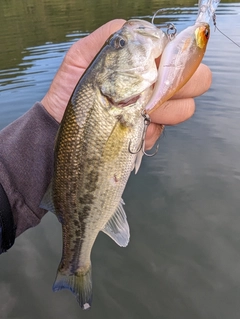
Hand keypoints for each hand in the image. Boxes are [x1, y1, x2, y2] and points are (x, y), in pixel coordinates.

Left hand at [41, 19, 211, 148]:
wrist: (61, 122)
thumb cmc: (70, 87)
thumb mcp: (83, 55)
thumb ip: (112, 36)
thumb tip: (144, 33)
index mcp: (146, 63)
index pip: (184, 54)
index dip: (177, 61)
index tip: (156, 70)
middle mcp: (156, 85)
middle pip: (198, 80)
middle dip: (180, 86)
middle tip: (151, 93)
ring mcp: (155, 110)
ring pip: (185, 108)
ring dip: (163, 111)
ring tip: (136, 112)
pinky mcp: (148, 132)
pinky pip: (162, 133)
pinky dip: (147, 132)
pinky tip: (128, 129)